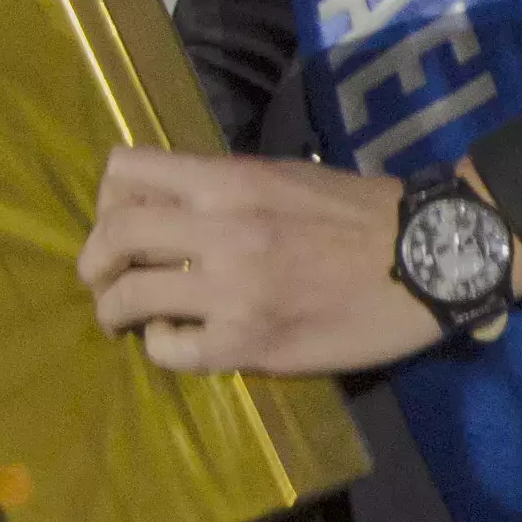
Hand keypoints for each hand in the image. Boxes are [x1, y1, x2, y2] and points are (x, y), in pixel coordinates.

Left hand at [81, 145, 485, 377]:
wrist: (427, 257)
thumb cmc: (358, 212)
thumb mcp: (279, 175)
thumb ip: (218, 187)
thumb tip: (164, 204)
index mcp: (226, 180)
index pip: (125, 171)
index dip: (107, 198)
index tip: (117, 219)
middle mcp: (219, 228)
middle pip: (112, 237)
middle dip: (93, 262)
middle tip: (101, 279)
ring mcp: (232, 289)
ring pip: (129, 298)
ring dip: (114, 310)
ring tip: (124, 320)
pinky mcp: (251, 342)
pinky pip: (172, 350)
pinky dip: (161, 347)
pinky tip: (177, 341)